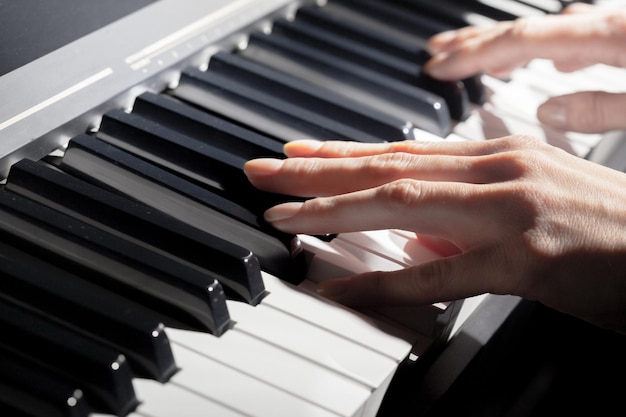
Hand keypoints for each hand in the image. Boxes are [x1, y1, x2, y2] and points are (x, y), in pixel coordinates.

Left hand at [244, 138, 625, 332]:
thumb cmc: (601, 228)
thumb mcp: (526, 205)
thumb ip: (464, 219)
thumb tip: (411, 238)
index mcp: (496, 158)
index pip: (400, 150)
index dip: (341, 153)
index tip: (296, 154)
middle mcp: (497, 171)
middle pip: (386, 166)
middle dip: (316, 169)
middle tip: (264, 172)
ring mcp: (510, 210)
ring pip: (402, 202)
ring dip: (334, 208)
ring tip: (283, 215)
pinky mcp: (525, 258)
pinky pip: (441, 274)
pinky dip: (387, 284)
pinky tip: (345, 288)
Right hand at [424, 4, 625, 132]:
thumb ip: (597, 109)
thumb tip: (547, 114)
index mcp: (606, 37)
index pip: (521, 42)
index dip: (473, 54)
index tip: (439, 67)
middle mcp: (604, 23)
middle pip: (523, 29)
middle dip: (474, 41)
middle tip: (437, 50)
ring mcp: (615, 22)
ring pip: (545, 29)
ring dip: (506, 42)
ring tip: (480, 53)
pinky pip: (574, 32)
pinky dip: (548, 45)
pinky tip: (554, 58)